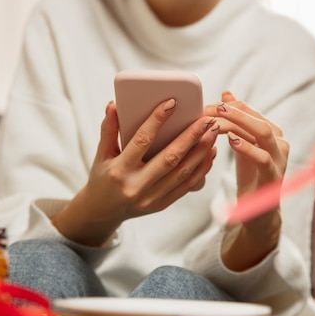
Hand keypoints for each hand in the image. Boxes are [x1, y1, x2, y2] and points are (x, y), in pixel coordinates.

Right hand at [52, 99, 217, 245]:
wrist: (103, 211)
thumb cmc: (103, 177)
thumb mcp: (101, 154)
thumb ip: (108, 129)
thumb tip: (113, 104)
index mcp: (119, 170)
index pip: (141, 141)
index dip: (156, 121)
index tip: (171, 103)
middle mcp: (136, 186)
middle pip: (169, 158)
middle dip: (191, 137)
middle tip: (206, 119)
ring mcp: (151, 198)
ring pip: (182, 173)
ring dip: (201, 151)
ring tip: (213, 132)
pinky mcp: (162, 205)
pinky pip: (186, 186)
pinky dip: (201, 168)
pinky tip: (210, 152)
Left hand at [206, 91, 288, 269]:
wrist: (259, 212)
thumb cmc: (250, 175)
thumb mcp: (241, 144)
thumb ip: (236, 121)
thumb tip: (226, 94)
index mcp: (272, 132)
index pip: (250, 110)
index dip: (228, 106)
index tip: (206, 105)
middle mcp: (280, 142)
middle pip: (257, 119)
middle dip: (233, 112)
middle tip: (211, 108)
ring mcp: (280, 159)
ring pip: (263, 133)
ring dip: (239, 124)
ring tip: (218, 120)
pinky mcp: (274, 176)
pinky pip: (263, 158)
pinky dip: (246, 147)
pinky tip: (231, 141)